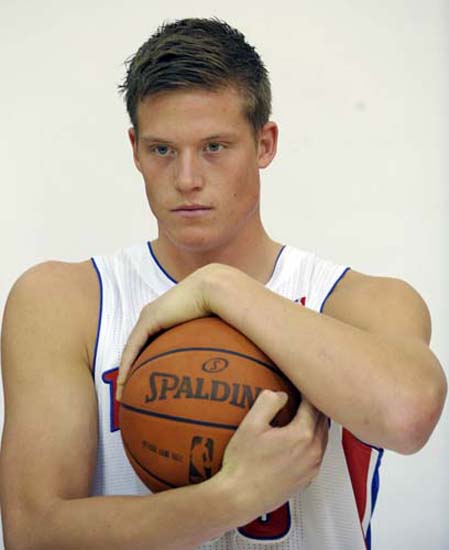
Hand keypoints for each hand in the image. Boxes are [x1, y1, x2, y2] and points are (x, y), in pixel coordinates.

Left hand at [117, 264, 221, 399]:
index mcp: (172, 318)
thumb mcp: (218, 334)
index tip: (151, 385)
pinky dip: (126, 366)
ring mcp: (151, 316)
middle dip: (133, 371)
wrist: (217, 288)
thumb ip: (218, 349)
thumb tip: (230, 376)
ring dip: (126, 372)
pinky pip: (133, 347)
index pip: (154, 344)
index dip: (149, 364)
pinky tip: (124, 385)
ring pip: (132, 349)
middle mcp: (158, 316)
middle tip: (131, 394)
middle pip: (139, 348)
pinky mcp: (148, 319)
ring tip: (123, 397)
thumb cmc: (226, 310)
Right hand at [215, 391, 327, 521]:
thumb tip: (281, 394)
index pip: (313, 405)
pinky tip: (300, 440)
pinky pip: (317, 454)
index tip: (300, 384)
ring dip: (317, 424)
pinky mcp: (306, 480)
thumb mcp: (251, 424)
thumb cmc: (243, 465)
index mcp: (302, 436)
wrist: (239, 498)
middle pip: (322, 421)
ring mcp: (311, 468)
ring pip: (323, 438)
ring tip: (306, 413)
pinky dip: (314, 442)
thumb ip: (268, 401)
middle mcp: (312, 453)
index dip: (307, 391)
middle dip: (316, 405)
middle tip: (306, 394)